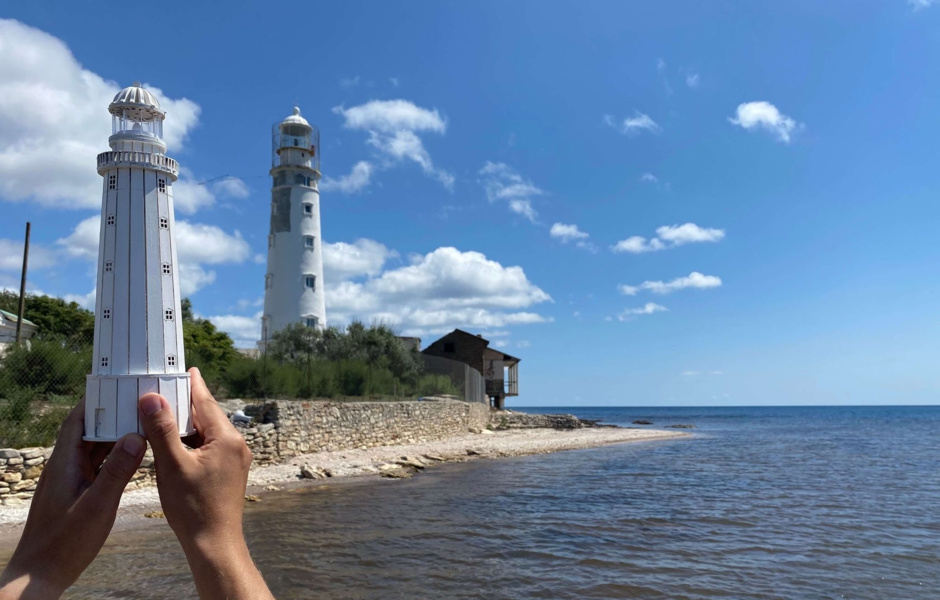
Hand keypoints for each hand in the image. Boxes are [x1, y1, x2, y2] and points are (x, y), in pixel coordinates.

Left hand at [0, 400, 145, 599]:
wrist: (40, 575)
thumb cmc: (64, 544)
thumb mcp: (97, 506)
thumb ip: (117, 471)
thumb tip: (136, 436)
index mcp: (64, 464)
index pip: (77, 421)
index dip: (94, 400)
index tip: (116, 384)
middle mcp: (65, 468)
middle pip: (88, 431)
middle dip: (111, 414)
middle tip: (137, 400)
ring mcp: (69, 482)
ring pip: (93, 449)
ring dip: (114, 436)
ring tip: (141, 422)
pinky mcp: (75, 495)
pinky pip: (96, 466)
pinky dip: (114, 457)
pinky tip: (133, 456)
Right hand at [138, 367, 272, 599]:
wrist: (214, 544)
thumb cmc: (194, 508)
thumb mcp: (172, 465)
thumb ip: (162, 430)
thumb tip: (152, 398)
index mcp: (227, 438)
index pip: (206, 402)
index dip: (193, 384)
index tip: (186, 368)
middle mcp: (237, 444)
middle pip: (208, 415)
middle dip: (186, 403)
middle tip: (166, 387)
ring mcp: (235, 459)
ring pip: (208, 432)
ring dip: (187, 423)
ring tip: (164, 412)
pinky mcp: (229, 471)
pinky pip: (210, 446)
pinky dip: (192, 441)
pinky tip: (174, 442)